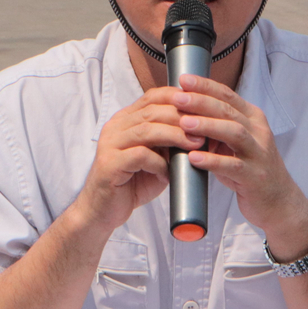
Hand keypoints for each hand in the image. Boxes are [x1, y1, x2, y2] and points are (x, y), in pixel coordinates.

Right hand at [73, 88, 205, 233]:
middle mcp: (115, 127)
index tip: (202, 107)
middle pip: (152, 111)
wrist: (102, 211)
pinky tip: (169, 173)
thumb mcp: (157, 159)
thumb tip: (203, 134)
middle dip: (182, 118)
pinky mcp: (109, 164)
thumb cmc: (132, 184)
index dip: (178, 98)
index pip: (152, 97)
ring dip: (175, 136)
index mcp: (126, 120)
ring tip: (195, 145)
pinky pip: (140, 155)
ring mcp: (110, 144)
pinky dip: (159, 163)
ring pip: (147, 130)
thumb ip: (171, 144)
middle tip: (205, 128)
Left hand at [173, 75, 307, 259]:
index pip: (227, 95)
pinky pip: (233, 166)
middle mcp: (258, 132)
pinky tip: (194, 157)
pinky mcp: (255, 177)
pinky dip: (212, 160)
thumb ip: (216, 127)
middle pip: (229, 110)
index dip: (205, 86)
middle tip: (178, 98)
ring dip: (207, 126)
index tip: (183, 79)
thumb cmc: (249, 169)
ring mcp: (259, 154)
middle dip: (201, 102)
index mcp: (252, 119)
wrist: (278, 201)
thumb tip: (183, 111)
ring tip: (184, 123)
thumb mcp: (234, 143)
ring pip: (234, 132)